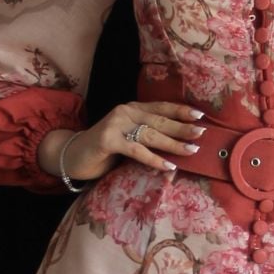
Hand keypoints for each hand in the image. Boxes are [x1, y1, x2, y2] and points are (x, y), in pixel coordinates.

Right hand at [53, 102, 207, 182]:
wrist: (72, 155)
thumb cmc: (104, 150)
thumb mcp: (128, 138)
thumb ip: (146, 136)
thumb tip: (179, 144)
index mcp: (132, 109)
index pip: (160, 107)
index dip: (180, 110)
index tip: (200, 115)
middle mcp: (125, 112)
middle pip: (159, 120)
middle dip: (182, 127)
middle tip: (201, 134)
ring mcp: (115, 124)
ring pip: (150, 134)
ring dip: (173, 144)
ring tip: (191, 150)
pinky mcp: (108, 140)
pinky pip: (136, 150)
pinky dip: (154, 159)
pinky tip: (168, 166)